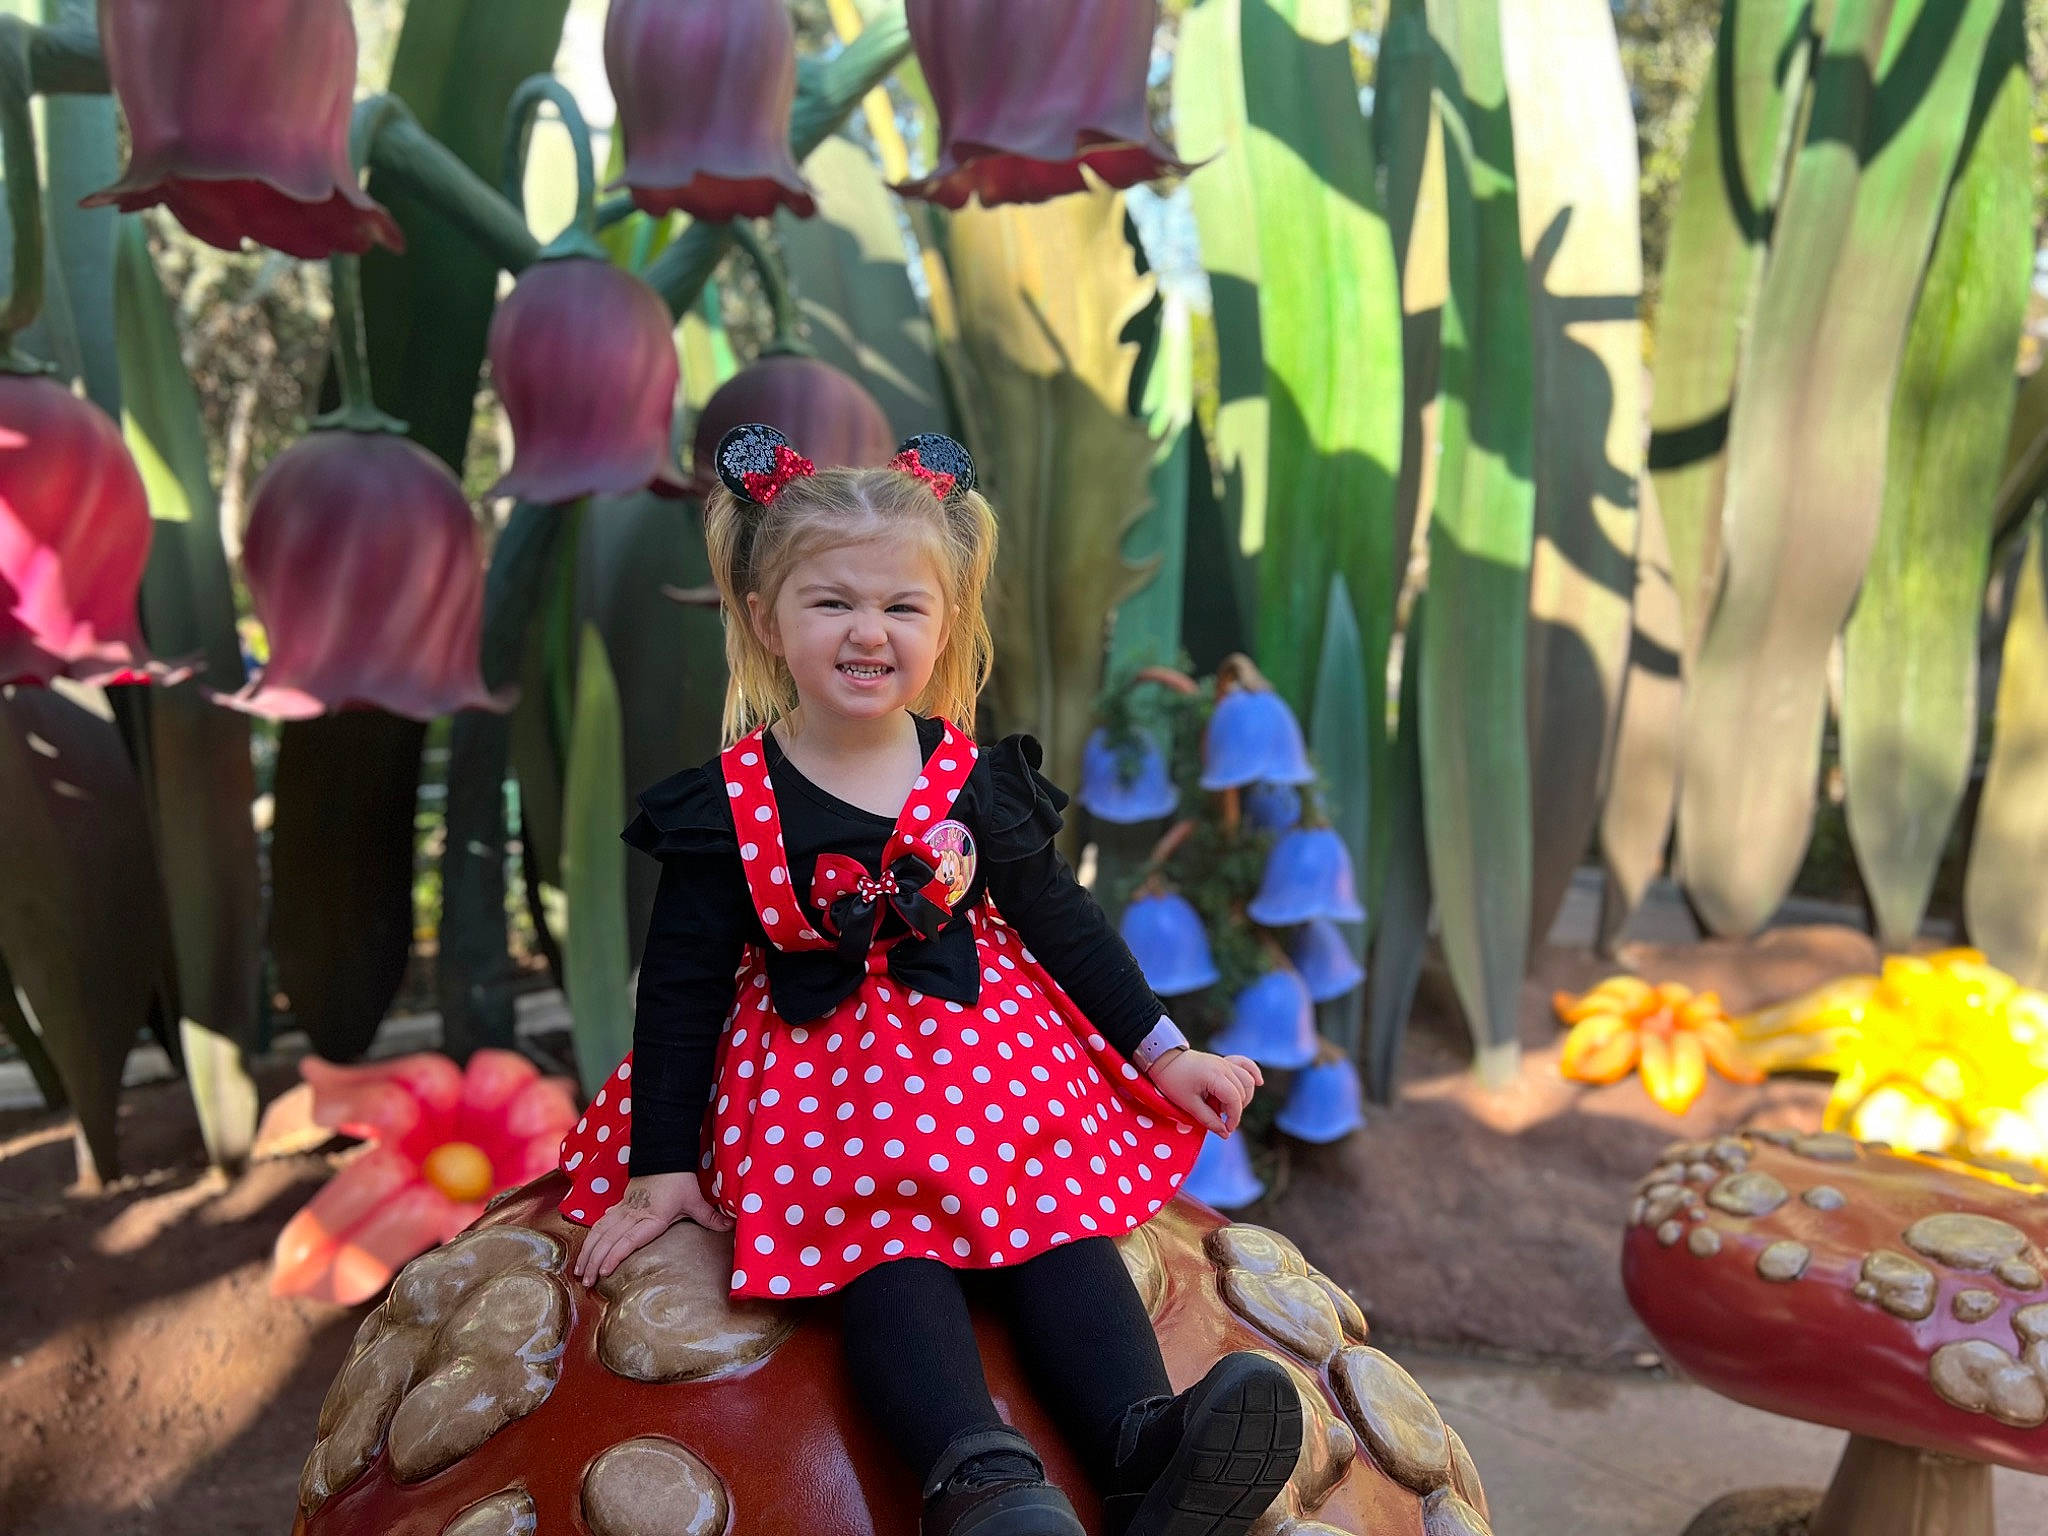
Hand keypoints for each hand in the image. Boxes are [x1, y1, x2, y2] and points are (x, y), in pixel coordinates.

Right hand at [573, 1170, 733, 1286]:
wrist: (664, 1156)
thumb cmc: (680, 1180)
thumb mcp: (695, 1200)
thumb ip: (710, 1217)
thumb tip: (731, 1226)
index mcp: (651, 1217)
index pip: (629, 1240)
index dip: (615, 1256)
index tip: (604, 1271)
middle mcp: (633, 1215)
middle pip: (608, 1240)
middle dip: (595, 1262)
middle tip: (585, 1281)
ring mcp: (624, 1210)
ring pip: (600, 1232)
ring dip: (588, 1251)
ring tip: (579, 1270)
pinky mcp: (620, 1205)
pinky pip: (602, 1223)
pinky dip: (591, 1237)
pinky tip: (586, 1249)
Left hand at [1149, 1048, 1262, 1135]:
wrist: (1164, 1060)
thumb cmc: (1173, 1081)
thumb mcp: (1188, 1104)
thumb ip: (1208, 1119)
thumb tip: (1225, 1134)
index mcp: (1214, 1076)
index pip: (1234, 1100)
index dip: (1234, 1118)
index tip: (1227, 1129)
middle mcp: (1224, 1067)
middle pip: (1243, 1091)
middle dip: (1236, 1109)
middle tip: (1219, 1117)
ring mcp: (1225, 1062)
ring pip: (1247, 1080)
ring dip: (1243, 1096)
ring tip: (1224, 1106)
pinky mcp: (1224, 1061)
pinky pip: (1245, 1064)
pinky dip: (1253, 1073)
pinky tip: (1259, 1082)